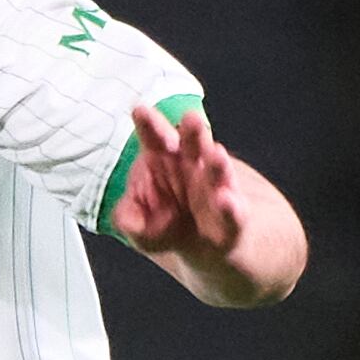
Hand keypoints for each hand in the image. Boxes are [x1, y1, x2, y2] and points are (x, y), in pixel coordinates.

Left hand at [109, 102, 242, 256]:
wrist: (200, 248)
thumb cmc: (167, 223)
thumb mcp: (138, 226)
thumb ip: (128, 219)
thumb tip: (126, 218)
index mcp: (164, 161)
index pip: (156, 138)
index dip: (149, 125)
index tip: (140, 111)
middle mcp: (192, 167)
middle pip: (192, 144)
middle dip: (191, 131)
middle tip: (191, 118)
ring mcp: (216, 187)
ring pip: (217, 171)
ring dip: (217, 162)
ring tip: (217, 154)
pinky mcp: (233, 214)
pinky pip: (233, 210)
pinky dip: (229, 205)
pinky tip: (225, 199)